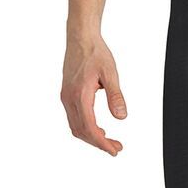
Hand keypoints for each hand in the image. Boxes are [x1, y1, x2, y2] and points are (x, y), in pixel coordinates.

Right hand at [60, 34, 126, 155]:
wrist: (80, 37)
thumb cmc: (96, 52)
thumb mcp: (110, 73)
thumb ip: (115, 96)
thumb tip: (121, 117)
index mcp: (80, 95)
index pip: (90, 128)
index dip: (102, 143)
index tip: (114, 150)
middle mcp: (69, 99)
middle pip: (81, 131)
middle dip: (98, 143)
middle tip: (116, 148)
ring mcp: (66, 97)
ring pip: (75, 126)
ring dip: (91, 137)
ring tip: (108, 140)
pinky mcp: (66, 94)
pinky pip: (73, 117)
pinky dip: (85, 127)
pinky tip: (97, 127)